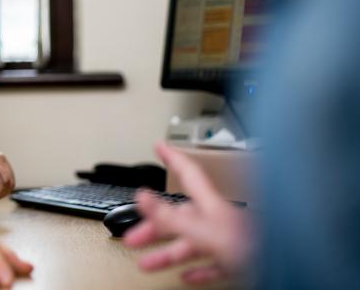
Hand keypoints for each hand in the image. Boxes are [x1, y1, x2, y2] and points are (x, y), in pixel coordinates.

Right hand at [123, 142, 252, 284]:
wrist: (286, 269)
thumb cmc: (254, 247)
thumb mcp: (205, 230)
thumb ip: (172, 216)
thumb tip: (142, 196)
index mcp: (211, 204)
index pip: (188, 173)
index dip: (172, 157)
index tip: (160, 145)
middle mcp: (218, 218)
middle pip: (180, 216)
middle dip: (154, 224)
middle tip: (134, 234)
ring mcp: (228, 239)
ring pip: (190, 243)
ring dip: (167, 253)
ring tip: (147, 263)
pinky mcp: (236, 259)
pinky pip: (210, 262)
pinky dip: (195, 268)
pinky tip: (187, 274)